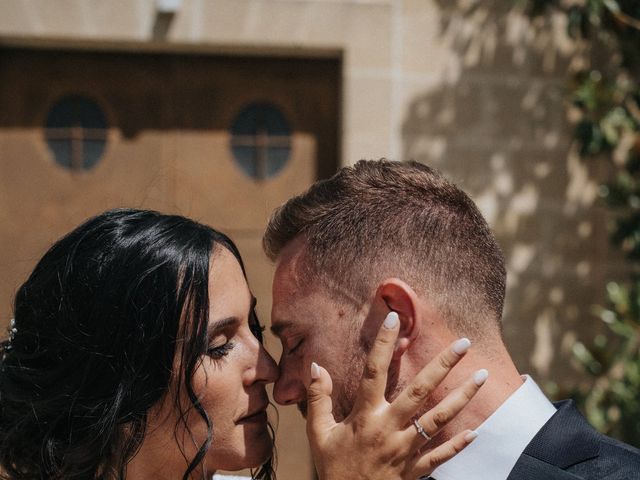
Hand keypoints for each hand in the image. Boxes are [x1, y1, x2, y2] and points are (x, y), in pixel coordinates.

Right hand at [306, 312, 485, 479]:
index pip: (374, 371)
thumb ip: (318, 398)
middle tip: (463, 342)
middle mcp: (388, 429)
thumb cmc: (333, 469)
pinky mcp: (415, 469)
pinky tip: (476, 431)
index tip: (394, 318)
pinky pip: (440, 455)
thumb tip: (316, 366)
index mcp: (364, 417)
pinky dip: (458, 444)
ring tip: (482, 375)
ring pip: (439, 419)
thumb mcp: (318, 434)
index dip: (383, 343)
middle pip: (419, 390)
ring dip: (462, 397)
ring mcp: (405, 449)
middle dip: (443, 364)